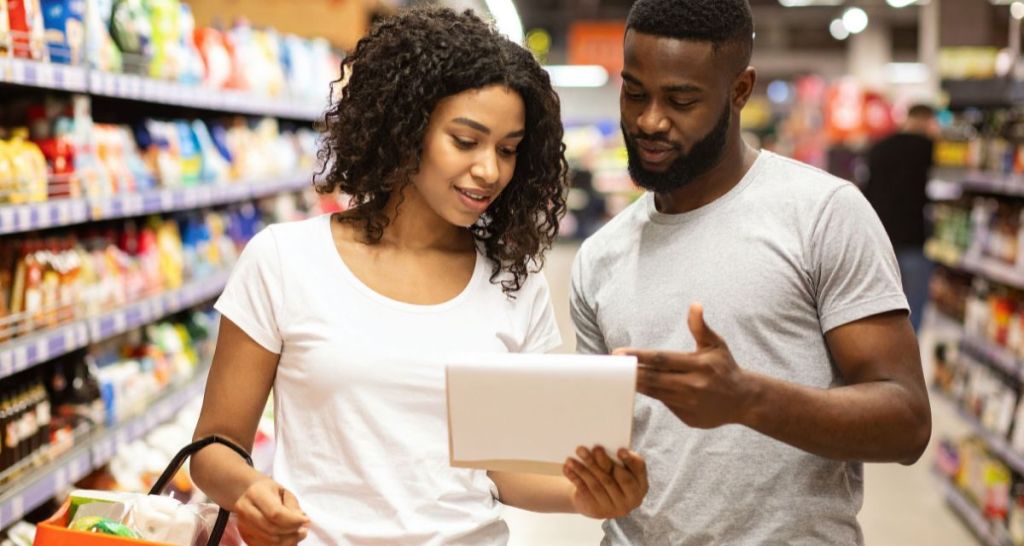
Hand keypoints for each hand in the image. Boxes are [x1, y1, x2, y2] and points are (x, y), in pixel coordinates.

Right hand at [231, 478, 309, 545]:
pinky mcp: (245, 537)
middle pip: (272, 529)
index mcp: (255, 493)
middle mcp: (244, 510)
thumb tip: (301, 521)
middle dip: (292, 531)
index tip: (306, 520)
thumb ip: (293, 506)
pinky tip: (289, 538)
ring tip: (298, 533)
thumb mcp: (285, 492)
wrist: (251, 495)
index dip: (293, 520)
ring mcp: (242, 525)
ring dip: (289, 540)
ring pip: (269, 541)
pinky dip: (281, 545)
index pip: (275, 513)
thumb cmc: (271, 492)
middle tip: (304, 529)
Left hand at [563, 446, 647, 518]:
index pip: (639, 469)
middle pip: (615, 477)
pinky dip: (575, 477)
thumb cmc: (610, 476)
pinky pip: (584, 491)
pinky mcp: (598, 510)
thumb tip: (601, 449)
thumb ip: (616, 460)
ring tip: (573, 457)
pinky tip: (567, 467)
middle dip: (603, 462)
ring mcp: (615, 508)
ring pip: (597, 484)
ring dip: (583, 469)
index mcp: (641, 485)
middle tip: (595, 448)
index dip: (630, 460)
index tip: (620, 450)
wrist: (595, 499)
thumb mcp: (618, 468)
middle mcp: (631, 499)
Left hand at [615, 303, 754, 428]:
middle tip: (613, 366)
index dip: (639, 356)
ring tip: (620, 376)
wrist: (743, 400)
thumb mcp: (716, 344)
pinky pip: (665, 405)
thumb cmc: (725, 367)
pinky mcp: (688, 418)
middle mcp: (694, 386)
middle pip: (654, 379)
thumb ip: (700, 327)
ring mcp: (690, 405)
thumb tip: (694, 305)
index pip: (662, 359)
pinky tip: (642, 388)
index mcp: (699, 365)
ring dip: (638, 385)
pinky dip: (654, 396)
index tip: (619, 353)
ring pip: (656, 393)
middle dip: (632, 372)